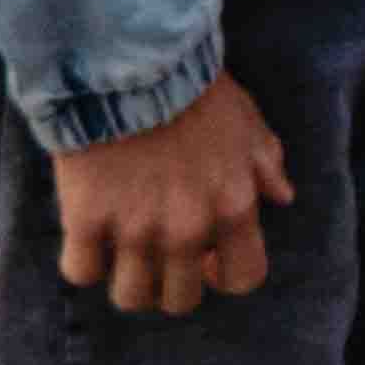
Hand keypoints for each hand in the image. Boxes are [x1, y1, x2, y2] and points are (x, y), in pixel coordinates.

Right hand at [55, 81, 289, 315]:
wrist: (134, 64)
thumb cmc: (198, 92)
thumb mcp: (250, 125)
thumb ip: (267, 167)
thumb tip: (282, 197)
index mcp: (234, 207)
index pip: (244, 278)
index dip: (227, 274)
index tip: (210, 260)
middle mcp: (187, 229)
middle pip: (181, 299)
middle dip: (174, 282)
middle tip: (163, 253)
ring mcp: (135, 230)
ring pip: (131, 297)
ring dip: (130, 279)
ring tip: (127, 250)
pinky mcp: (86, 222)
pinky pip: (82, 272)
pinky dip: (86, 260)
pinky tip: (92, 235)